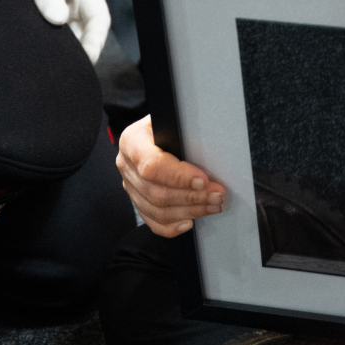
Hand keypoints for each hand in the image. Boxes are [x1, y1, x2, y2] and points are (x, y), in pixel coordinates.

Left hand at [4, 0, 109, 63]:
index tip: (88, 57)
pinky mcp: (53, 30)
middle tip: (70, 70)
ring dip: (69, 56)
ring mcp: (68, 20)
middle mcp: (79, 8)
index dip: (96, 40)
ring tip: (56, 70)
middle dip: (84, 54)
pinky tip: (46, 64)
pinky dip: (56, 55)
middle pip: (90, 36)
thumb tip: (58, 20)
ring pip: (76, 44)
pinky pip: (60, 46)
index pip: (99, 19)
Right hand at [116, 114, 225, 237]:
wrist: (154, 131)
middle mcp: (126, 165)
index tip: (202, 180)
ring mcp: (130, 187)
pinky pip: (152, 221)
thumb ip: (183, 129)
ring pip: (157, 210)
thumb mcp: (172, 118)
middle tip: (218, 195)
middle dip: (191, 197)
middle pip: (156, 192)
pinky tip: (190, 221)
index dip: (178, 177)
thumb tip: (208, 138)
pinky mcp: (137, 201)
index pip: (151, 165)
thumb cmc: (168, 124)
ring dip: (190, 211)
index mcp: (132, 140)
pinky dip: (172, 226)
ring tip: (213, 205)